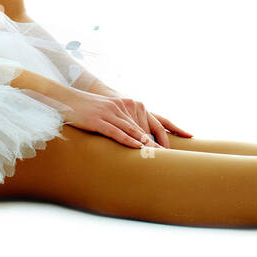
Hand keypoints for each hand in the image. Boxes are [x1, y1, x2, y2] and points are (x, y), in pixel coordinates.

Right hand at [62, 88, 189, 148]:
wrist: (67, 99)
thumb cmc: (90, 108)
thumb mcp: (112, 111)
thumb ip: (127, 121)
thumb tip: (140, 138)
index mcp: (131, 105)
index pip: (158, 118)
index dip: (174, 128)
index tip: (189, 136)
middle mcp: (124, 106)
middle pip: (148, 127)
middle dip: (161, 142)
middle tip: (174, 156)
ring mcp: (111, 113)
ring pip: (134, 131)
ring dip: (147, 145)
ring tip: (159, 157)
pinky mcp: (98, 121)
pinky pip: (116, 132)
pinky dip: (128, 140)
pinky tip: (137, 148)